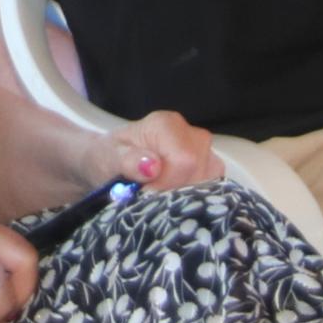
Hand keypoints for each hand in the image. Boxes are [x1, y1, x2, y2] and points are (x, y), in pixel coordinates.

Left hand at [106, 110, 221, 192]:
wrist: (109, 160)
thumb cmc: (109, 157)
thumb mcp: (109, 159)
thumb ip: (128, 161)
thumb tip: (153, 166)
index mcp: (166, 125)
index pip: (185, 160)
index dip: (168, 183)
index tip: (146, 193)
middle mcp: (189, 133)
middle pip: (200, 170)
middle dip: (176, 191)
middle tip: (150, 195)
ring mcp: (201, 149)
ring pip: (211, 179)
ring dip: (186, 195)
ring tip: (161, 195)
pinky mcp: (206, 165)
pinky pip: (213, 185)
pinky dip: (194, 196)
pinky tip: (173, 197)